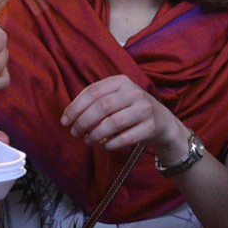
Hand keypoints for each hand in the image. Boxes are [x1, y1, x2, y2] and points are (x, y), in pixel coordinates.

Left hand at [60, 75, 182, 154]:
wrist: (162, 122)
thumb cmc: (130, 109)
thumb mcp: (115, 98)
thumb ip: (94, 101)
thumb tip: (68, 115)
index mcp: (121, 81)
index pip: (93, 91)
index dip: (76, 107)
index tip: (65, 121)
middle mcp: (134, 92)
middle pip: (102, 106)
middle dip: (83, 121)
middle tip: (74, 132)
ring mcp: (145, 108)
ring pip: (114, 122)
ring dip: (96, 134)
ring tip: (88, 140)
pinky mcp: (151, 126)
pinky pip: (126, 137)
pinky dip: (111, 143)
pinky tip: (104, 146)